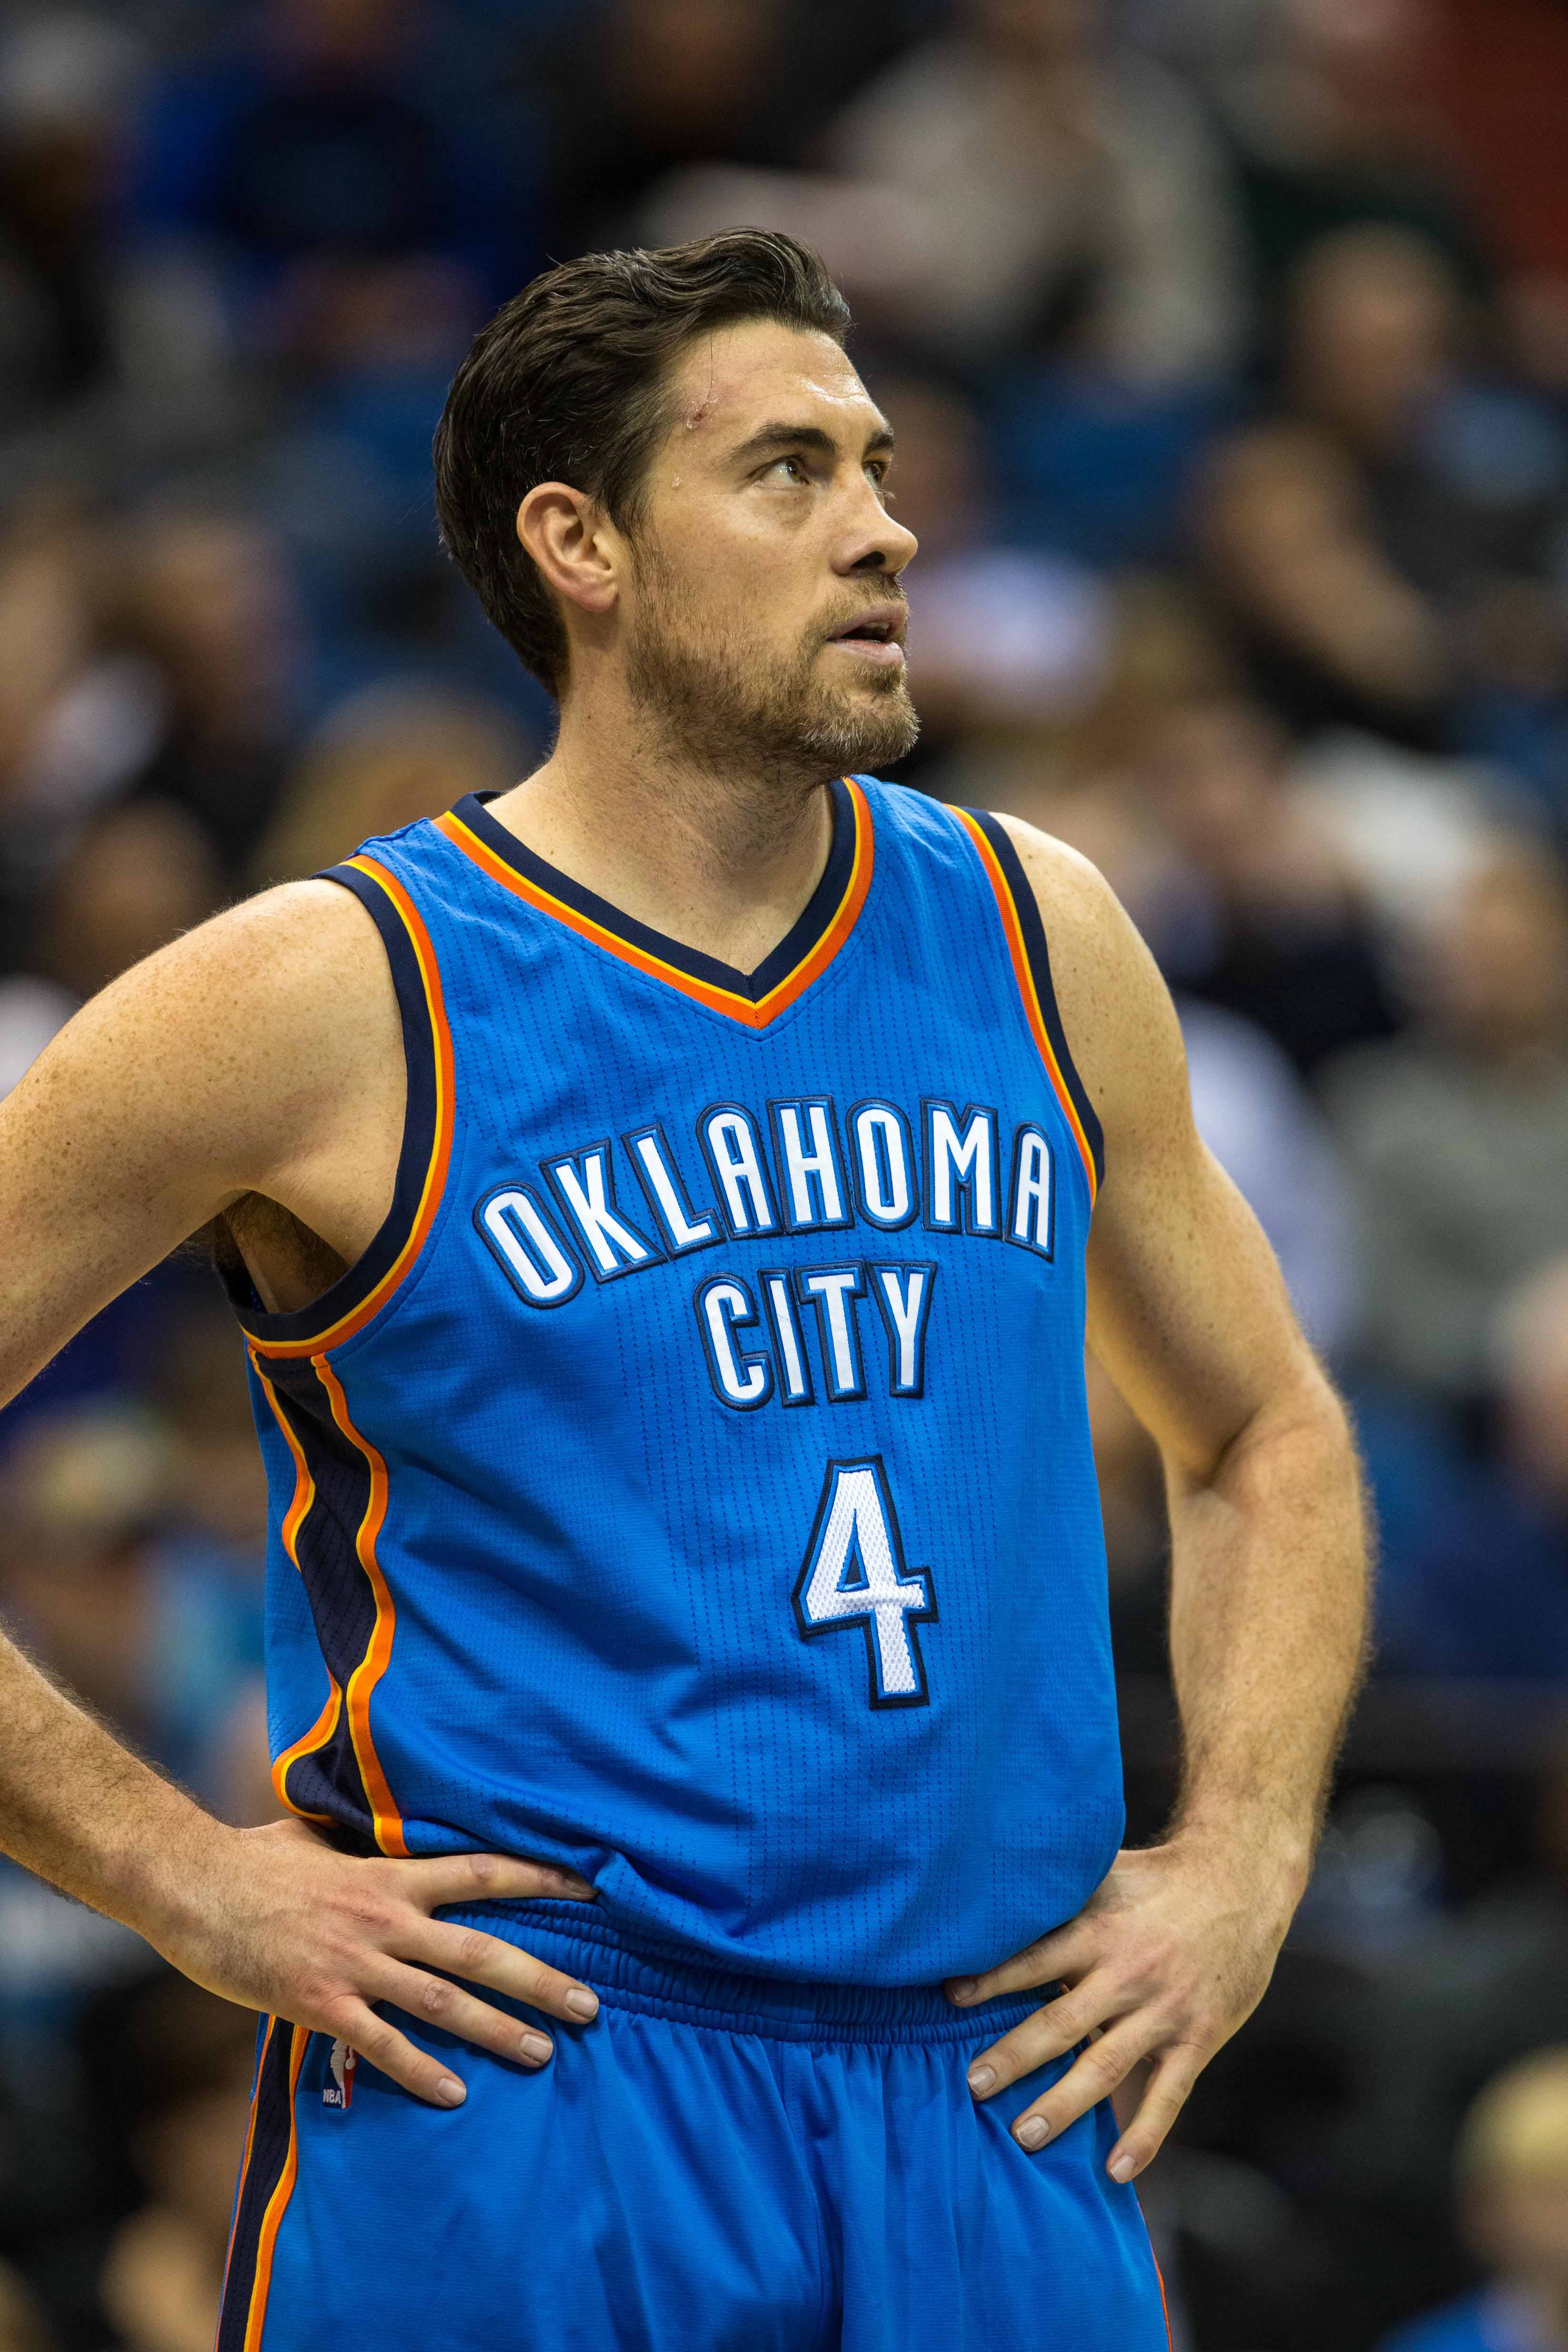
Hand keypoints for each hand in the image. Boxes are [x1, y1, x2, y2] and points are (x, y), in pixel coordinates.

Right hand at [148, 1816, 599, 2107]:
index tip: (590, 1891)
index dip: (539, 1882)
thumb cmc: (253, 1858)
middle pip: (480, 1951)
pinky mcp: (318, 2003)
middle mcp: (384, 1919)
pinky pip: (380, 2045)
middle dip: (540, 1979)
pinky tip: (454, 2094)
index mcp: (389, 1875)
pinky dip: (420, 2072)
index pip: (482, 1874)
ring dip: (496, 2031)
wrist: (192, 1884)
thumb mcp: (320, 1838)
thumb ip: (360, 1845)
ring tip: (542, 2054)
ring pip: (443, 2003)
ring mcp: (354, 1964)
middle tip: (591, 2005)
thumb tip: (380, 1829)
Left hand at [946, 1835, 1298, 2180]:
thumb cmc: (1159, 1880)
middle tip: (972, 2087)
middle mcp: (1127, 1974)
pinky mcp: (1198, 2039)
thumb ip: (1058, 1890)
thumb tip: (995, 1886)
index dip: (992, 1979)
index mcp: (1099, 1930)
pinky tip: (1117, 2170)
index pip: (1035, 1959)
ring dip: (1063, 2105)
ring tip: (1023, 2137)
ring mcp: (1164, 2012)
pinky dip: (1144, 2135)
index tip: (949, 1999)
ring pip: (1106, 2066)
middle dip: (1014, 2057)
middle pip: (1061, 2023)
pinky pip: (1169, 2095)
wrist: (1240, 1886)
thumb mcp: (1105, 1873)